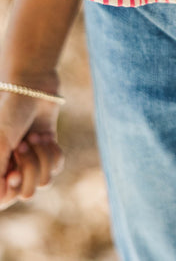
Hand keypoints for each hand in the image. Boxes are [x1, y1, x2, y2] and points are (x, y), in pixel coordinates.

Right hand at [0, 85, 64, 209]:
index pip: (4, 199)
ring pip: (44, 181)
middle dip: (29, 167)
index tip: (13, 174)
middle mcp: (12, 167)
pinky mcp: (48, 150)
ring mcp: (32, 160)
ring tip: (33, 137)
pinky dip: (53, 151)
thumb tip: (0, 201)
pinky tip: (44, 136)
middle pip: (27, 193)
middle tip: (22, 145)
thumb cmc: (10, 113)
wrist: (33, 86)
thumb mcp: (0, 144)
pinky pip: (57, 166)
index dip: (12, 190)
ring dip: (41, 156)